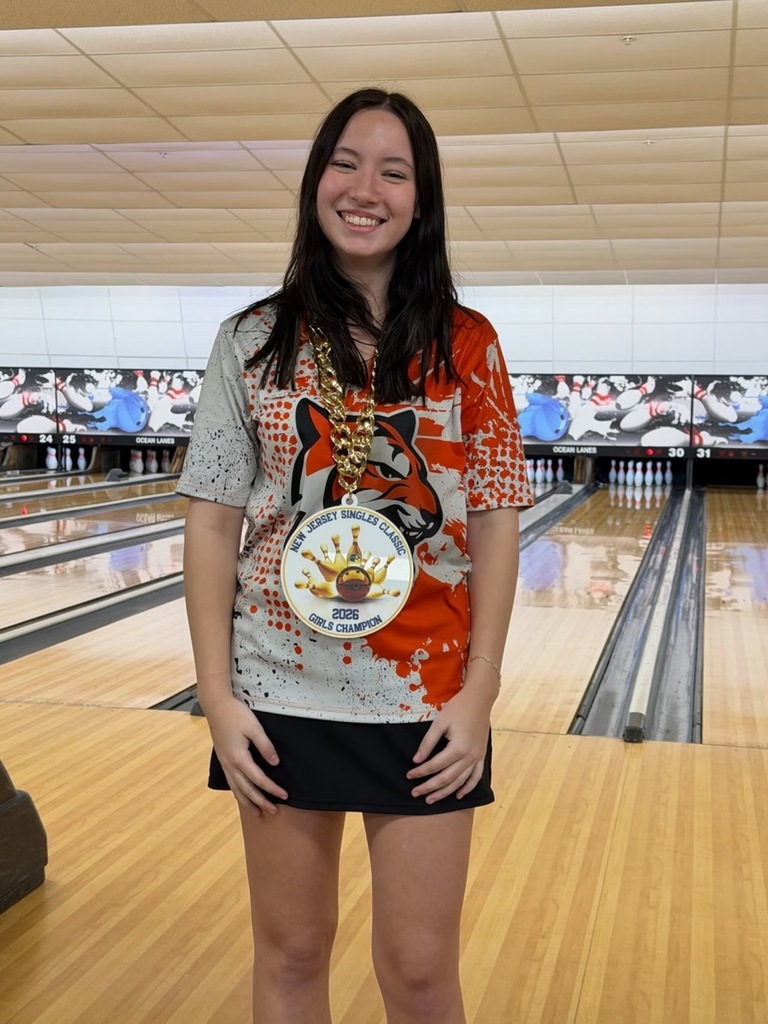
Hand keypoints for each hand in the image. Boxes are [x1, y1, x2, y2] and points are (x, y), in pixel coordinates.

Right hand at [203, 694, 287, 813]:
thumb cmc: (235, 714)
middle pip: (247, 789)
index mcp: (239, 758)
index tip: (284, 795)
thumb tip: (275, 763)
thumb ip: (265, 746)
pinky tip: (241, 795)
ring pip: (236, 788)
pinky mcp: (222, 759)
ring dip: (247, 801)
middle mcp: (230, 764)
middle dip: (260, 802)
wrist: (216, 706)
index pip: (259, 779)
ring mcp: (225, 763)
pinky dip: (237, 792)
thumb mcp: (254, 728)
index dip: (272, 789)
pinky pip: (230, 781)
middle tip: (272, 811)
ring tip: (256, 812)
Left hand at [405, 678, 495, 803]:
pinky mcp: (482, 756)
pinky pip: (475, 777)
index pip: (434, 766)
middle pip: (446, 778)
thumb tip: (416, 760)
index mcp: (458, 748)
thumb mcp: (439, 723)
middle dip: (429, 787)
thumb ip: (427, 743)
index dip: (420, 772)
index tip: (408, 775)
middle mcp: (469, 757)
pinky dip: (467, 788)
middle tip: (415, 793)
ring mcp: (477, 758)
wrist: (480, 699)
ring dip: (445, 792)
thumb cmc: (458, 708)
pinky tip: (458, 796)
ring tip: (431, 799)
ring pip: (460, 782)